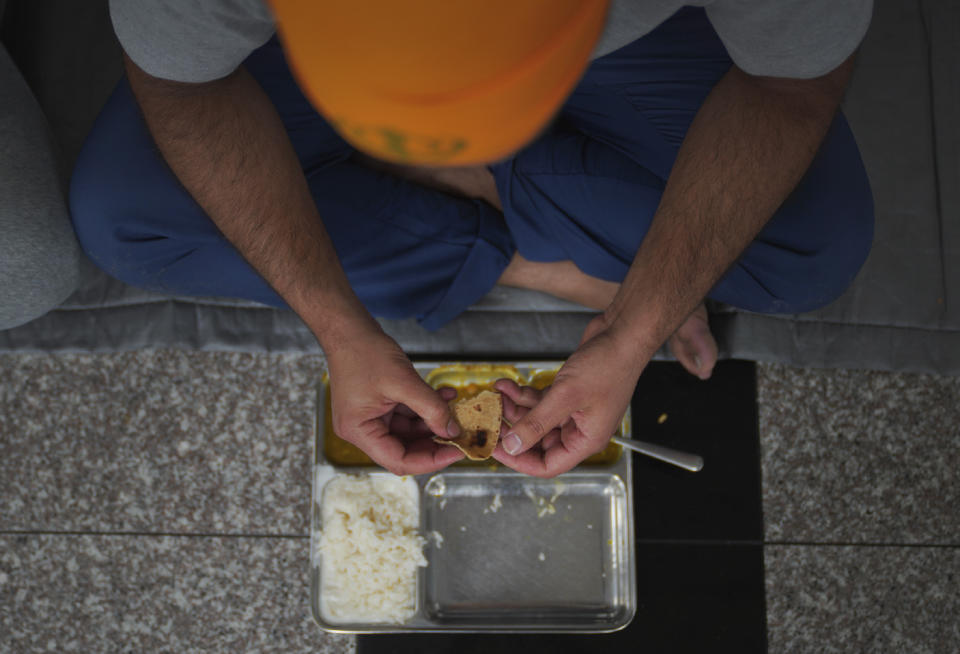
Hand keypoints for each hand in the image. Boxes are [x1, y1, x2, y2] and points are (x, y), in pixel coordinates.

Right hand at [325, 329, 462, 474]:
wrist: (349, 328)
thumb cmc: (363, 351)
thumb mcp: (404, 381)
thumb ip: (431, 408)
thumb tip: (452, 430)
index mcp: (359, 431)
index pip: (399, 460)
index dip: (431, 460)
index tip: (456, 452)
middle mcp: (362, 429)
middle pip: (405, 449)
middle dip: (434, 441)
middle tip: (461, 434)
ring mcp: (370, 417)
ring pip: (409, 431)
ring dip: (433, 420)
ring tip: (456, 410)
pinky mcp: (378, 405)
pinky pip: (406, 414)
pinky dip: (425, 407)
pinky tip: (444, 395)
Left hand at [492, 314, 647, 476]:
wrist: (623, 334)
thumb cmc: (609, 365)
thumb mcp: (566, 397)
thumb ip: (536, 424)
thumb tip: (513, 445)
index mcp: (586, 440)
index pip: (547, 465)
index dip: (519, 460)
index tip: (496, 448)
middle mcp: (580, 429)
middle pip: (538, 442)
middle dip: (513, 429)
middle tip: (492, 418)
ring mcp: (574, 411)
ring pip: (536, 419)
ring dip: (514, 408)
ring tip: (498, 396)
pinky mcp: (568, 393)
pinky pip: (540, 401)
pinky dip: (523, 394)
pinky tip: (508, 385)